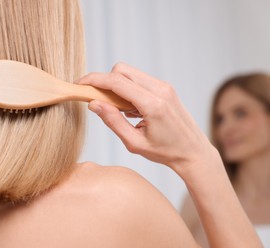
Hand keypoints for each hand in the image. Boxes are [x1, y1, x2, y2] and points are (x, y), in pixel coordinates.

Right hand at [78, 63, 214, 173]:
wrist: (194, 152)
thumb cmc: (166, 152)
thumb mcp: (134, 143)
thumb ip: (113, 122)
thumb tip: (93, 104)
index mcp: (153, 104)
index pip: (117, 82)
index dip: (94, 80)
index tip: (80, 84)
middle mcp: (160, 89)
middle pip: (121, 70)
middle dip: (104, 81)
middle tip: (98, 101)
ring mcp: (164, 87)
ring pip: (130, 72)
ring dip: (116, 85)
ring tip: (119, 110)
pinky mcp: (165, 88)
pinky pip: (139, 79)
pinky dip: (127, 89)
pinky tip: (130, 110)